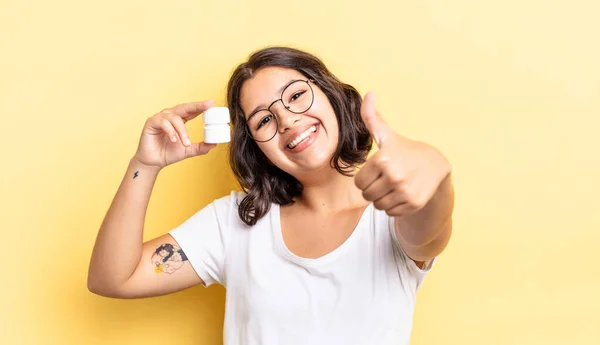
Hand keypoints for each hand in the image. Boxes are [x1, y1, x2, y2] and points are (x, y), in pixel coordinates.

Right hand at [133, 100, 216, 168]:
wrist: (153, 162)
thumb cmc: (168, 153)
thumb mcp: (188, 150)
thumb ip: (201, 147)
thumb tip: (214, 144)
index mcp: (179, 120)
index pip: (191, 111)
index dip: (201, 106)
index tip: (211, 103)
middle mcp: (169, 116)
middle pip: (184, 107)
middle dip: (196, 106)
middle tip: (207, 106)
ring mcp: (160, 118)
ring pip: (175, 118)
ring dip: (182, 131)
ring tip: (186, 143)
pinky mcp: (151, 122)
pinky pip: (163, 123)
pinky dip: (170, 131)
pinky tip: (174, 140)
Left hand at [354, 93, 450, 216]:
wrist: (436, 165)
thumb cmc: (405, 149)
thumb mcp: (387, 134)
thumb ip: (371, 117)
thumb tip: (369, 93)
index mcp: (382, 159)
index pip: (358, 182)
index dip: (365, 178)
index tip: (377, 171)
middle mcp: (394, 176)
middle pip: (367, 195)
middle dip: (373, 189)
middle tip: (386, 179)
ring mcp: (404, 191)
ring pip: (378, 205)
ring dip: (382, 199)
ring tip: (394, 186)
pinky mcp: (413, 203)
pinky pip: (391, 212)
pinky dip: (394, 206)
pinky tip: (403, 193)